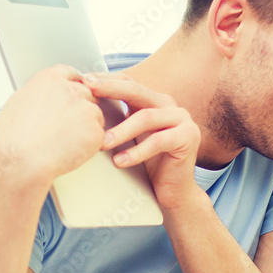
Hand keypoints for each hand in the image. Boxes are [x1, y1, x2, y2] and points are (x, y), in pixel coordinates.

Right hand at [0, 65, 106, 185]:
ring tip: (63, 140)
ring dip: (86, 126)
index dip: (74, 86)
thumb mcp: (20, 100)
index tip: (74, 96)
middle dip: (81, 108)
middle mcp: (72, 90)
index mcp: (52, 79)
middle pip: (88, 94)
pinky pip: (99, 134)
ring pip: (95, 115)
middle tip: (67, 126)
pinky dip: (89, 143)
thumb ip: (41, 92)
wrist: (20, 160)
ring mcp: (87, 109)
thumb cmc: (12, 136)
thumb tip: (45, 94)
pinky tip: (70, 149)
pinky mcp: (96, 130)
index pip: (72, 74)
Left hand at [83, 73, 200, 209]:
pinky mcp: (189, 137)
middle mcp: (169, 105)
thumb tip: (82, 107)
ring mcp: (182, 119)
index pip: (128, 83)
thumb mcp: (129, 137)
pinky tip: (120, 161)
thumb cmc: (147, 164)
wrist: (173, 191)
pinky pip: (158, 141)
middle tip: (88, 91)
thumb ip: (117, 119)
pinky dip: (137, 152)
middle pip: (137, 91)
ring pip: (146, 118)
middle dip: (110, 89)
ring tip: (102, 144)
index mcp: (153, 101)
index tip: (82, 80)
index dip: (106, 80)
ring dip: (121, 131)